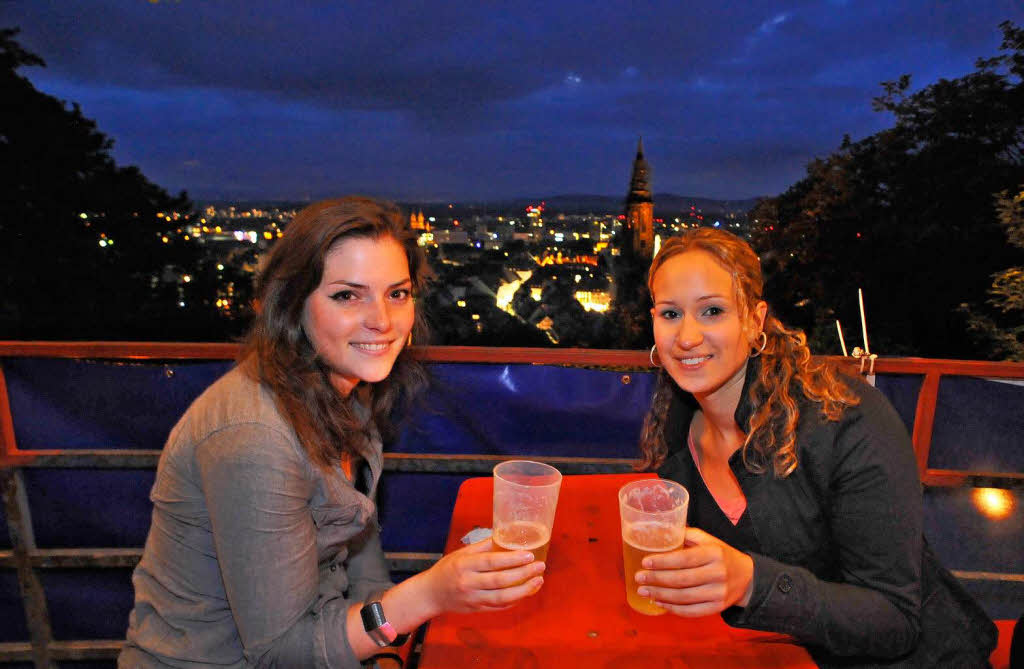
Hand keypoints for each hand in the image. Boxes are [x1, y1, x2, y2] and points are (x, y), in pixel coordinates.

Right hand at [421, 538, 544, 614]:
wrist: (431, 594)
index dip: (512, 559)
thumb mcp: (461, 553)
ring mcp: (473, 598)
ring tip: (538, 580)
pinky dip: (515, 600)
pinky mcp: (477, 609)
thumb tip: (505, 535)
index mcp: (464, 565)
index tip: (529, 554)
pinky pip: (500, 606)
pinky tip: (526, 591)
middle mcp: (469, 582)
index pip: (492, 561)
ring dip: (524, 590)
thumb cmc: (447, 569)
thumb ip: (483, 546)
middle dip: (523, 574)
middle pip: (500, 580)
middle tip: (540, 566)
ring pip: (502, 597)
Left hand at [634, 527, 753, 616]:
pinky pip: (691, 611)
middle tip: (639, 578)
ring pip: (684, 597)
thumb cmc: (721, 555)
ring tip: (644, 591)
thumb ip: (687, 535)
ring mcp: (718, 593)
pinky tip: (660, 603)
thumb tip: (661, 531)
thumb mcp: (709, 540)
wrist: (747, 577)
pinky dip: (673, 608)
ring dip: (660, 595)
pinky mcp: (717, 608)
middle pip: (681, 579)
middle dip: (656, 579)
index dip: (663, 561)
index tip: (645, 562)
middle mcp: (717, 573)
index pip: (684, 559)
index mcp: (714, 553)